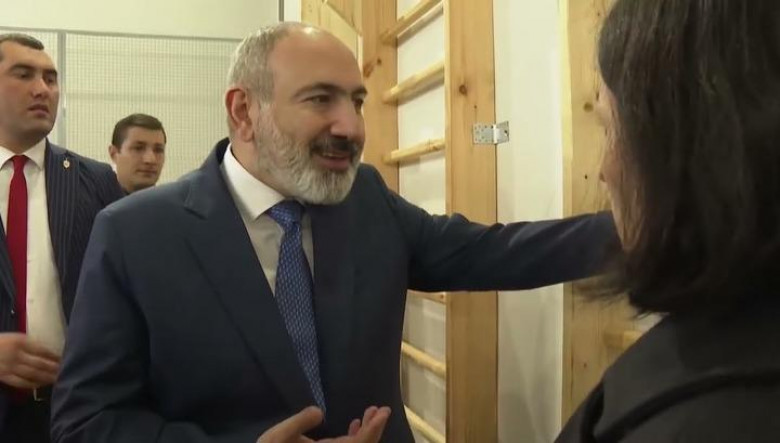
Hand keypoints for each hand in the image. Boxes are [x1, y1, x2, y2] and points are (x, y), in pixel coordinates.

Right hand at [0, 333, 60, 388]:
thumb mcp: (14, 337)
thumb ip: (28, 344)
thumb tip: (47, 352)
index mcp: (20, 341)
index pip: (42, 350)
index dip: (54, 355)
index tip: (65, 358)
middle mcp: (17, 354)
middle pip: (40, 363)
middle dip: (54, 368)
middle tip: (66, 371)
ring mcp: (10, 366)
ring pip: (33, 374)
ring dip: (47, 377)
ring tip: (58, 379)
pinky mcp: (4, 376)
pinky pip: (21, 382)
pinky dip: (33, 384)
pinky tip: (42, 384)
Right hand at [257, 405, 390, 442]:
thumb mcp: (277, 438)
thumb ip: (298, 423)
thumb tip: (319, 411)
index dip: (373, 429)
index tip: (383, 412)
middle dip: (373, 429)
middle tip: (381, 409)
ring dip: (366, 432)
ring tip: (371, 412)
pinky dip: (354, 437)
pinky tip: (354, 425)